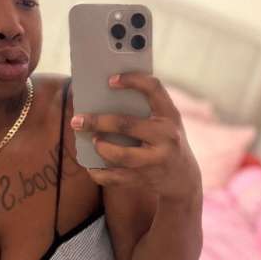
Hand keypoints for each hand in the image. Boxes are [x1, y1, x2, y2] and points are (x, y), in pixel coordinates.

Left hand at [70, 71, 201, 201]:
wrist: (184, 178)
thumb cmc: (166, 140)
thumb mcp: (165, 122)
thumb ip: (146, 109)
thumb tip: (103, 95)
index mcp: (170, 115)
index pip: (154, 88)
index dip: (132, 80)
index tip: (110, 80)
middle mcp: (166, 136)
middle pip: (126, 125)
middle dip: (98, 122)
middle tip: (77, 120)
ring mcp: (156, 160)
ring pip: (121, 155)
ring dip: (101, 147)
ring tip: (93, 141)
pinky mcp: (145, 179)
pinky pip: (115, 178)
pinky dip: (99, 173)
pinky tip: (91, 167)